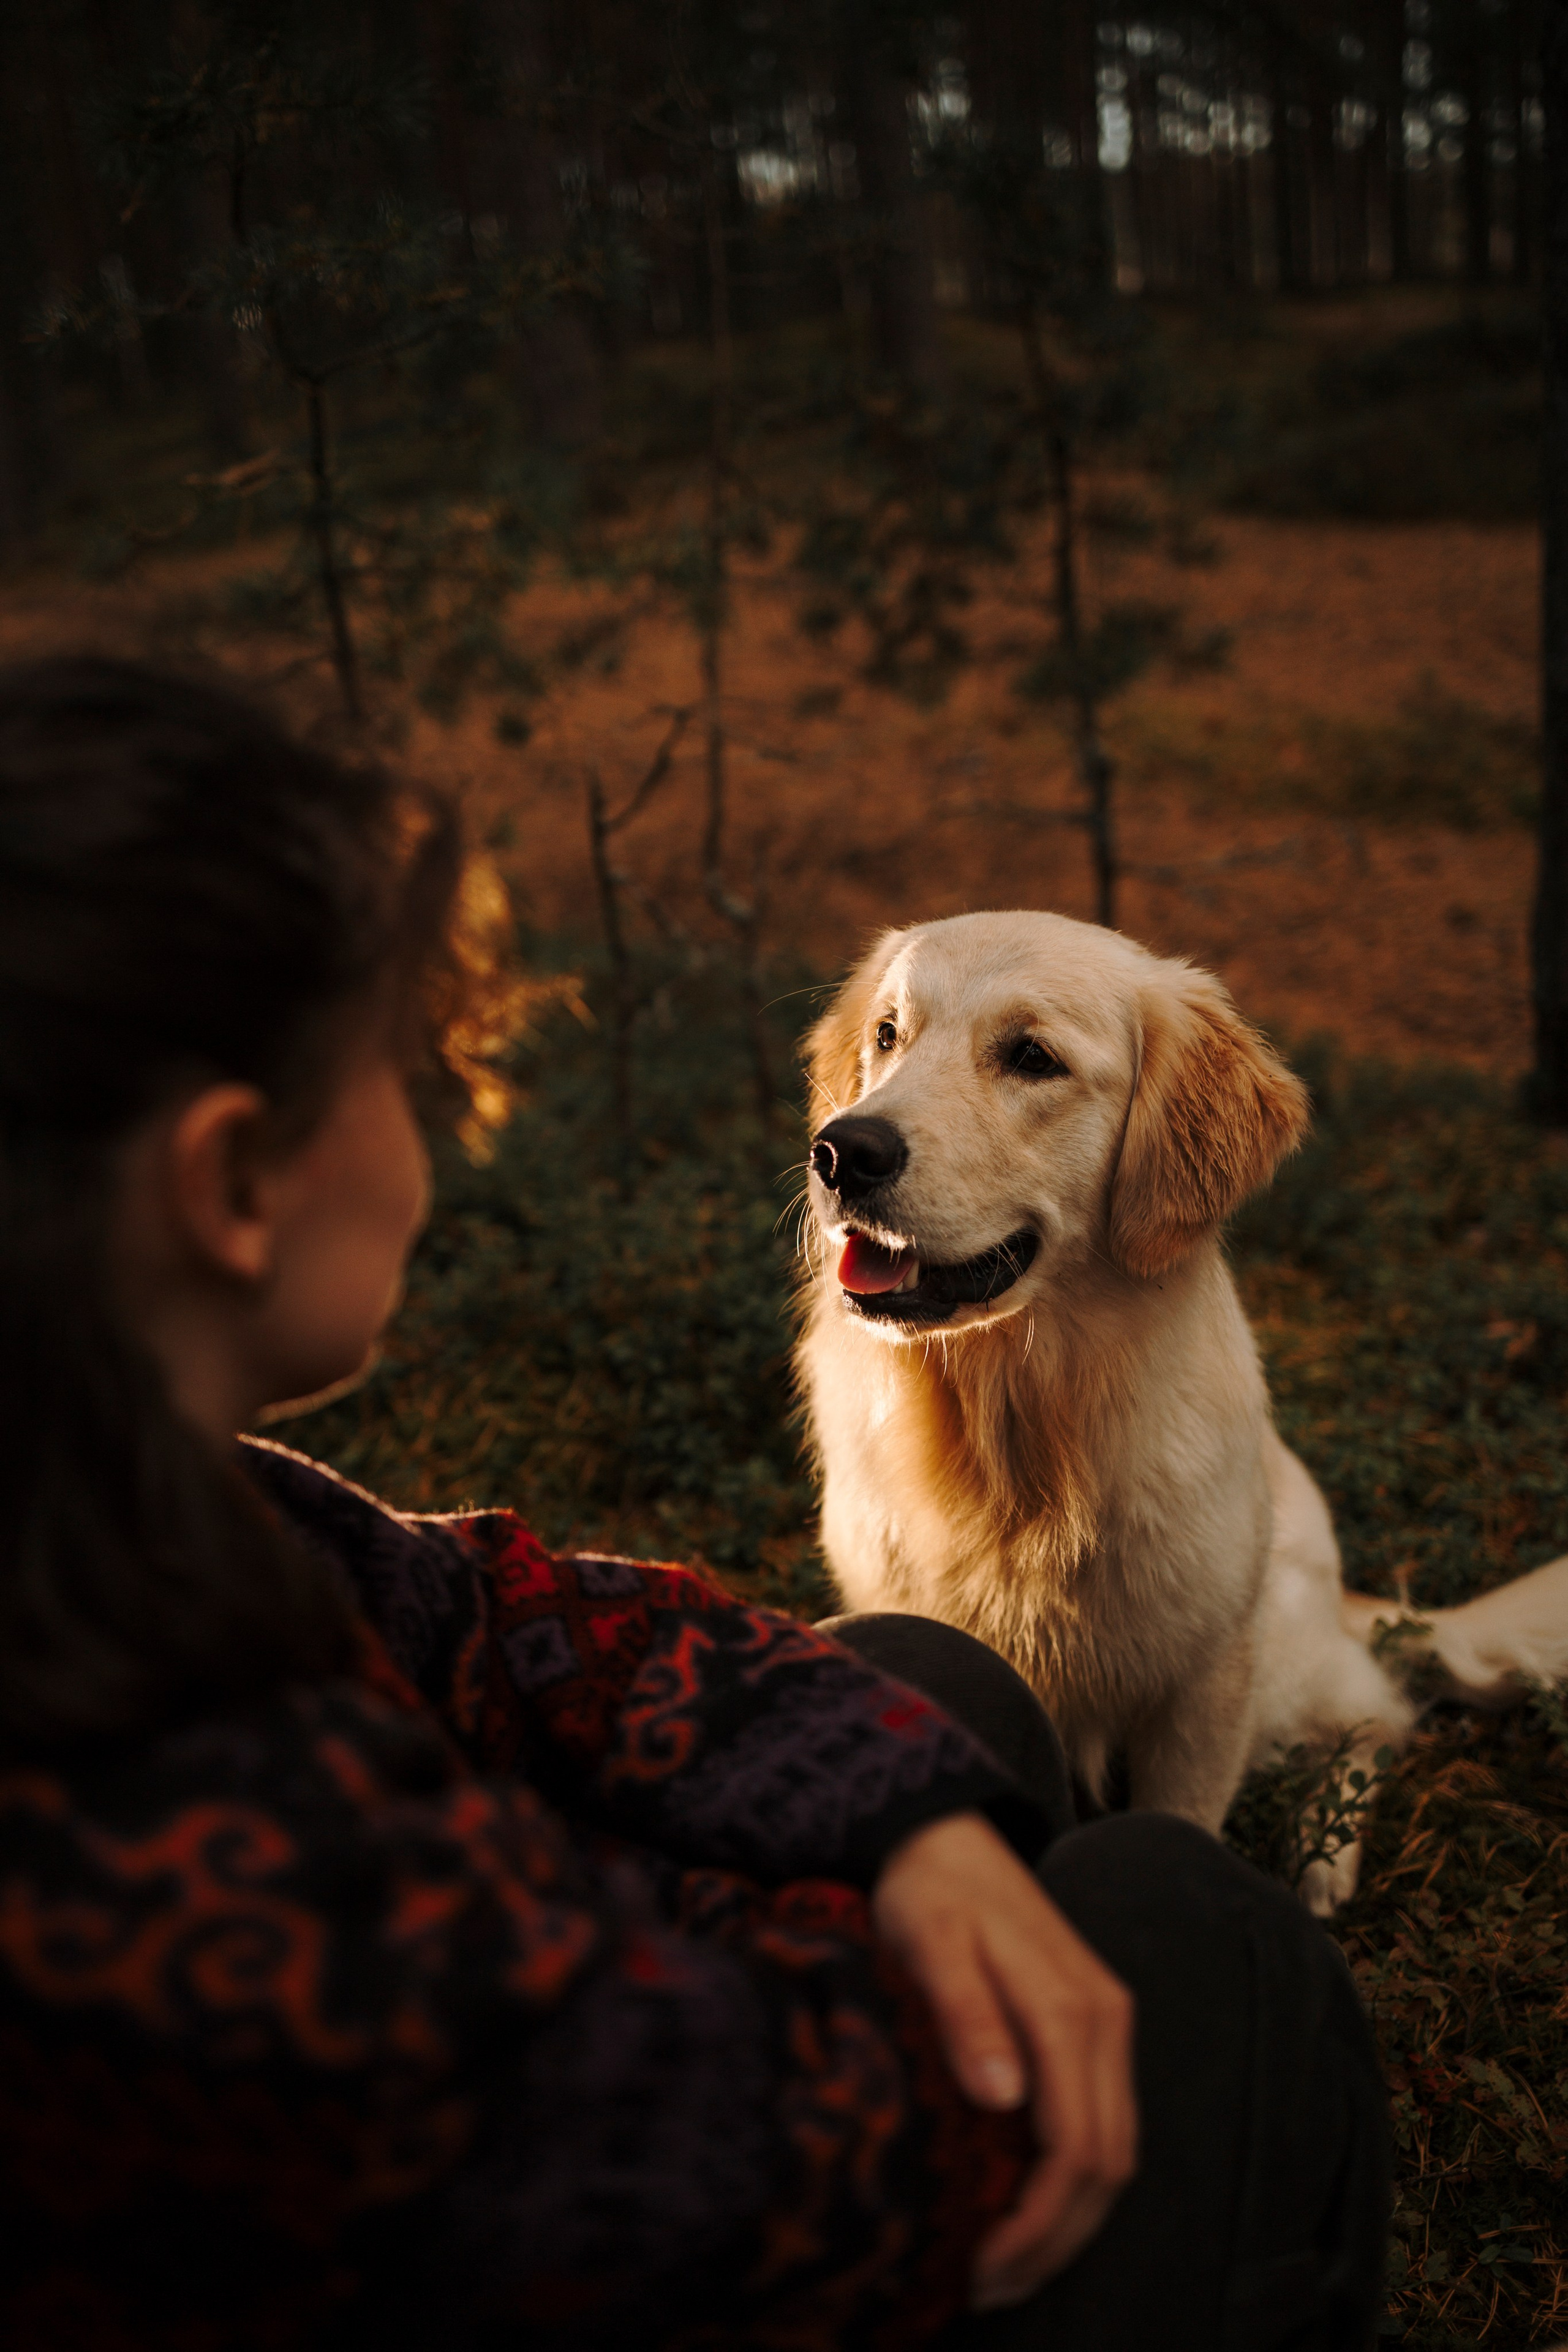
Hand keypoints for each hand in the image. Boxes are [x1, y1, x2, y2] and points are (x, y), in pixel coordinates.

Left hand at [871, 1811, 1136, 2309]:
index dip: (1036, 2225)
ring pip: (1116, 2151)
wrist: (946, 1834)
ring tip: (1003, 2266)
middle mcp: (1106, 2022)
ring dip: (1069, 2221)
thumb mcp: (929, 1941)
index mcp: (1069, 2008)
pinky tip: (1026, 2206)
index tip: (981, 2269)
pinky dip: (1075, 2182)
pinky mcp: (1096, 2027)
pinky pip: (1104, 2123)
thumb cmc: (928, 1890)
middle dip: (1055, 2242)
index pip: (1075, 2148)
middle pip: (1107, 2164)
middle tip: (986, 2288)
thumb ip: (964, 2014)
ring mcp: (1108, 2025)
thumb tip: (999, 2098)